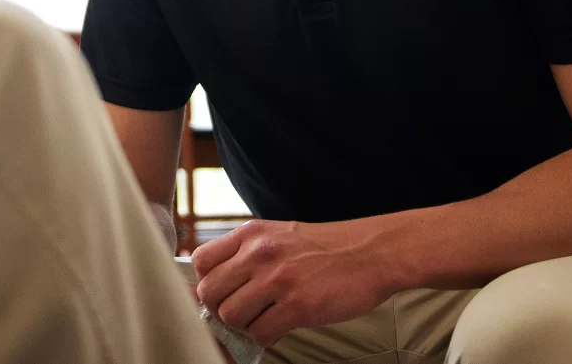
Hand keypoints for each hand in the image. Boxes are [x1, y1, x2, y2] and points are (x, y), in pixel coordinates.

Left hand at [191, 218, 393, 346]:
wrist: (370, 253)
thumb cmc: (324, 248)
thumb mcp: (278, 235)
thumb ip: (246, 252)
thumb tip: (215, 283)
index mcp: (251, 234)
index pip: (200, 260)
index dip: (206, 282)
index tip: (223, 291)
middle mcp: (259, 253)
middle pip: (208, 292)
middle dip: (219, 308)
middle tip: (240, 312)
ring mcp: (278, 280)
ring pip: (230, 315)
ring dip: (243, 325)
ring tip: (262, 319)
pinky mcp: (298, 306)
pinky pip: (260, 333)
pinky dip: (265, 337)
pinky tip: (280, 327)